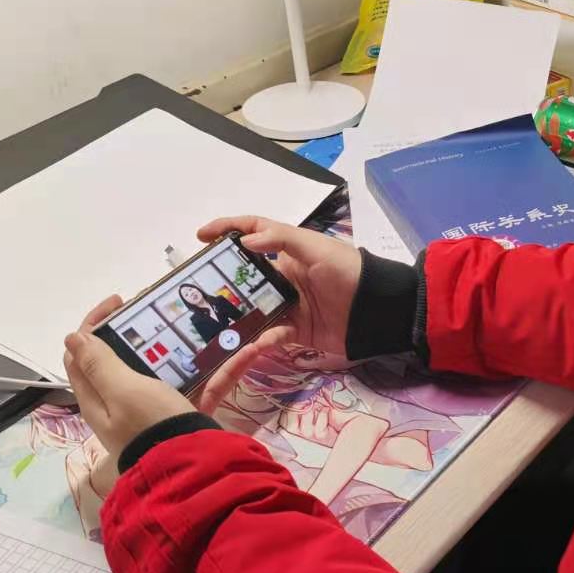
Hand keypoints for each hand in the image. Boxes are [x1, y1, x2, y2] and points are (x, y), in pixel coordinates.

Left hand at [62, 295, 290, 478]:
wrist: (194, 468)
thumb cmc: (152, 424)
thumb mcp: (122, 390)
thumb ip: (99, 364)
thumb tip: (72, 337)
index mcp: (98, 397)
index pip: (81, 354)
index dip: (93, 324)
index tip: (120, 301)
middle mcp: (121, 403)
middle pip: (122, 359)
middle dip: (139, 330)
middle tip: (160, 311)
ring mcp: (156, 408)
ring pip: (166, 368)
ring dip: (185, 346)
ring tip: (203, 325)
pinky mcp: (187, 413)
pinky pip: (205, 384)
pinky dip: (224, 368)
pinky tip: (249, 350)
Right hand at [196, 216, 361, 408]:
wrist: (377, 310)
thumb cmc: (348, 271)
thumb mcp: (316, 247)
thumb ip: (280, 239)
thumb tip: (244, 241)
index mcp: (287, 251)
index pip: (252, 233)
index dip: (227, 230)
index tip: (200, 236)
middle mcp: (282, 276)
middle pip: (244, 278)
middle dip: (221, 285)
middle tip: (196, 293)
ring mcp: (287, 305)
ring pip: (251, 311)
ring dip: (236, 319)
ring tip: (214, 328)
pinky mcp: (294, 331)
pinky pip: (269, 336)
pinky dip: (262, 341)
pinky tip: (259, 343)